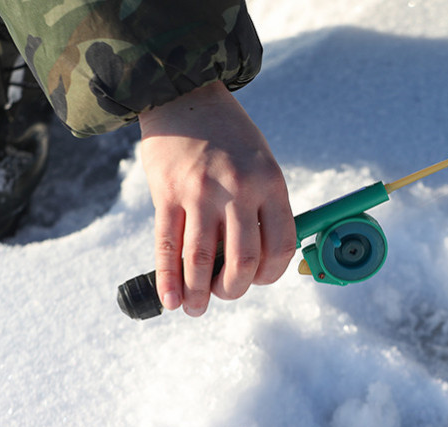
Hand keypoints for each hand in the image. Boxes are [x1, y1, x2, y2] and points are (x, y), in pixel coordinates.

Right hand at [139, 82, 295, 316]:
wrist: (185, 96)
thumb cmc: (229, 137)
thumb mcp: (261, 163)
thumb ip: (262, 207)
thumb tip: (256, 262)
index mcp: (270, 183)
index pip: (281, 245)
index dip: (270, 275)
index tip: (257, 280)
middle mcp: (238, 189)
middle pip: (243, 259)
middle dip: (233, 289)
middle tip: (223, 294)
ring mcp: (200, 192)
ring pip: (202, 259)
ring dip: (199, 294)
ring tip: (196, 308)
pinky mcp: (167, 194)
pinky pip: (167, 246)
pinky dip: (169, 279)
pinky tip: (171, 300)